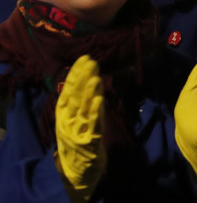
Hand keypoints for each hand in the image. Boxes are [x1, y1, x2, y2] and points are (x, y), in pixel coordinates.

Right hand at [55, 55, 105, 200]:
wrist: (76, 169)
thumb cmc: (79, 139)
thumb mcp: (76, 117)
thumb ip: (82, 100)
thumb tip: (90, 77)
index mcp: (63, 112)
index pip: (69, 89)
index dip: (76, 74)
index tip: (84, 59)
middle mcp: (67, 119)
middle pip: (75, 96)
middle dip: (83, 78)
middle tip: (91, 62)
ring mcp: (76, 130)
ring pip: (83, 108)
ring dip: (89, 92)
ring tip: (95, 77)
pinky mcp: (88, 141)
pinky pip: (93, 124)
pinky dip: (96, 111)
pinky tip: (100, 99)